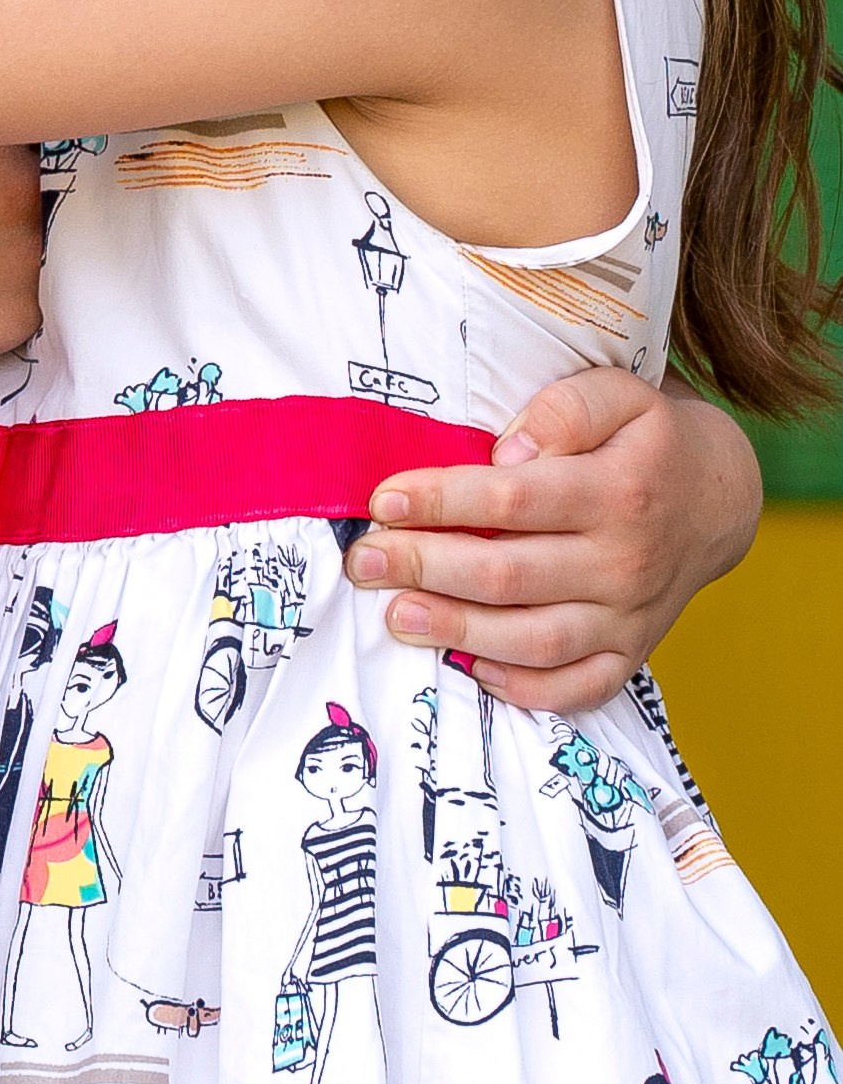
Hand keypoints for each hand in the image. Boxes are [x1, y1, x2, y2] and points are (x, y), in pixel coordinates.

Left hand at [346, 366, 761, 711]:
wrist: (718, 498)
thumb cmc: (648, 439)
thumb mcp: (620, 394)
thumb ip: (565, 409)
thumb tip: (506, 451)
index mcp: (616, 491)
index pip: (511, 501)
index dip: (440, 501)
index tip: (382, 501)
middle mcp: (624, 561)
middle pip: (509, 575)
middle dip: (425, 568)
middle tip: (364, 563)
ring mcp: (630, 616)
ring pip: (536, 640)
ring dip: (459, 632)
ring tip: (396, 617)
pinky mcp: (632, 653)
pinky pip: (578, 687)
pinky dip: (526, 689)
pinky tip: (472, 670)